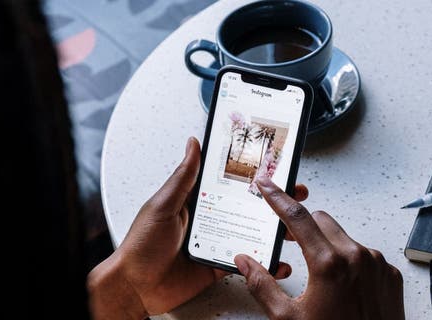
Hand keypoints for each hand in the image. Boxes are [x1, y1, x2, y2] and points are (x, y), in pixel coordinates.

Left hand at [88, 137, 308, 318]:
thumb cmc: (142, 245)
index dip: (256, 176)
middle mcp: (213, 218)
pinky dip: (266, 262)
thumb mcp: (163, 205)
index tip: (277, 168)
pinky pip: (249, 261)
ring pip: (254, 232)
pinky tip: (278, 260)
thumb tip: (193, 144)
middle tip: (296, 194)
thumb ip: (183, 177)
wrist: (136, 287)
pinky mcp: (222, 264)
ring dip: (276, 230)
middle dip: (276, 201)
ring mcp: (220, 241)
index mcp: (200, 199)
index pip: (233, 182)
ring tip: (292, 228)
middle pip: (250, 206)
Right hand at [234, 177, 404, 319]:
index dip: (277, 198)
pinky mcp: (390, 274)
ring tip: (321, 276)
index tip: (267, 185)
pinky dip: (350, 261)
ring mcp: (377, 264)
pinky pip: (365, 254)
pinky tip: (343, 285)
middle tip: (290, 243)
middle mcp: (357, 257)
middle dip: (304, 227)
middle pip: (322, 221)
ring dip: (328, 245)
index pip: (296, 218)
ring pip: (344, 237)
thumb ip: (262, 285)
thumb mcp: (288, 319)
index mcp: (329, 264)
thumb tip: (245, 262)